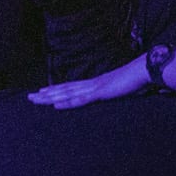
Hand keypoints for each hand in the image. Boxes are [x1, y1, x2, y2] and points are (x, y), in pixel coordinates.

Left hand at [28, 55, 152, 109]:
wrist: (146, 70)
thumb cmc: (138, 80)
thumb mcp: (122, 89)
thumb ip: (116, 92)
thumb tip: (114, 95)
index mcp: (96, 83)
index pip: (71, 87)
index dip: (56, 89)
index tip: (42, 91)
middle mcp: (92, 83)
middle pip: (64, 89)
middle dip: (46, 93)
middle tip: (30, 97)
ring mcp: (95, 87)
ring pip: (68, 93)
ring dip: (51, 97)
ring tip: (36, 99)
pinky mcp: (101, 93)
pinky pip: (81, 99)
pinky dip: (68, 102)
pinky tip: (56, 105)